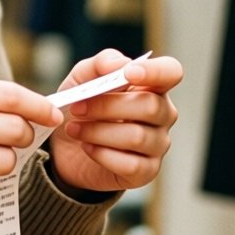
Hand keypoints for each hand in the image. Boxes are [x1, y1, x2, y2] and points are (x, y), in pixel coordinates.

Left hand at [46, 49, 182, 196]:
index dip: (155, 71)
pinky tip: (87, 147)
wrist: (64, 146)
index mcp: (152, 85)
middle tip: (76, 108)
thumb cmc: (82, 105)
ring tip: (73, 129)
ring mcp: (157, 144)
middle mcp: (162, 114)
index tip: (128, 74)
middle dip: (107, 106)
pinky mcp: (146, 171)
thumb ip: (100, 64)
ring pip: (137, 137)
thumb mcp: (82, 78)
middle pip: (149, 106)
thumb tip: (118, 64)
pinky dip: (102, 154)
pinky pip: (131, 165)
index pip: (171, 72)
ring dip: (97, 132)